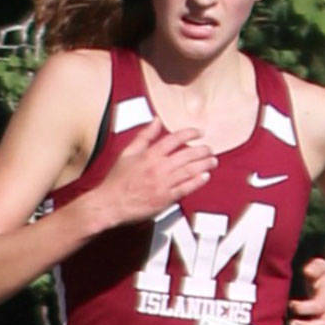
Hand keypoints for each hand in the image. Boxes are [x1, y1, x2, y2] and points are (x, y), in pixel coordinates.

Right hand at [95, 118, 216, 223]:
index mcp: (149, 154)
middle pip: (186, 155)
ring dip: (204, 165)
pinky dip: (197, 182)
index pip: (174, 139)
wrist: (110, 203)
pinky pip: (185, 188)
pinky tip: (205, 176)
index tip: (199, 132)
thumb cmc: (117, 179)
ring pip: (189, 171)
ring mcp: (163, 184)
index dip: (189, 134)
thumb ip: (144, 136)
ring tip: (213, 161)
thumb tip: (156, 120)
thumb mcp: (127, 152)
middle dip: (202, 151)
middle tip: (210, 149)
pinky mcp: (165, 198)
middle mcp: (158, 167)